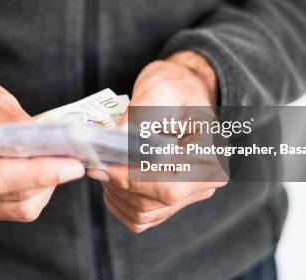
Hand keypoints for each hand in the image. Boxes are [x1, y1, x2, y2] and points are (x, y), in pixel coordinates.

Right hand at [0, 79, 85, 222]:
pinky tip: (41, 173)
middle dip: (47, 178)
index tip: (70, 165)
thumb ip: (19, 124)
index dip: (35, 174)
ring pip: (15, 208)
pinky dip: (34, 193)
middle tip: (75, 160)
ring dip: (44, 188)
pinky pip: (13, 211)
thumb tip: (54, 144)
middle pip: (7, 195)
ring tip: (58, 162)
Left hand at [87, 51, 226, 232]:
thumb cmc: (174, 87)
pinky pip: (139, 217)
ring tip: (104, 162)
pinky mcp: (171, 202)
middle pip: (153, 203)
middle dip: (117, 184)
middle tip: (95, 160)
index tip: (103, 165)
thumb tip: (115, 140)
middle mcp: (205, 181)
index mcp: (210, 154)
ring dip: (114, 192)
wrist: (181, 92)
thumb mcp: (159, 90)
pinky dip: (118, 201)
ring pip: (142, 213)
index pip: (170, 186)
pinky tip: (111, 176)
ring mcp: (189, 195)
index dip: (132, 181)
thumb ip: (139, 116)